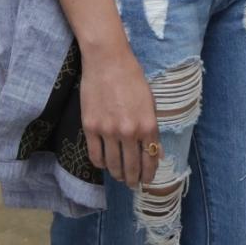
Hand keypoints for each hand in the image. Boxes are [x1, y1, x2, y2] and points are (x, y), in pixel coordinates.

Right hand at [80, 40, 162, 187]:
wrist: (107, 61)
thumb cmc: (132, 78)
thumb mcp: (150, 103)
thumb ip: (151, 129)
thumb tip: (155, 152)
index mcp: (148, 125)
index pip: (150, 159)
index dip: (149, 174)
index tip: (147, 180)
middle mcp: (129, 132)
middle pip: (132, 167)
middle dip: (133, 179)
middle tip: (132, 184)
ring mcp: (108, 131)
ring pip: (113, 165)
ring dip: (117, 174)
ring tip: (118, 176)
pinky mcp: (90, 127)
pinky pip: (95, 155)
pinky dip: (100, 164)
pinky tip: (104, 163)